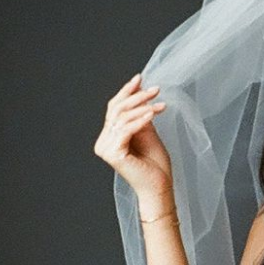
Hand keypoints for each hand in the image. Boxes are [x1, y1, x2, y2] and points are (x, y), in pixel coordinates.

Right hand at [94, 73, 172, 198]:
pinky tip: (154, 112)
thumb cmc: (155, 164)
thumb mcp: (148, 132)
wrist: (159, 187)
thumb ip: (140, 115)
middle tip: (155, 89)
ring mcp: (105, 148)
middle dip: (137, 96)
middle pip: (117, 110)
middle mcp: (103, 142)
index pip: (114, 108)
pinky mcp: (113, 154)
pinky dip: (141, 119)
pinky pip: (126, 129)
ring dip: (143, 107)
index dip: (126, 91)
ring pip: (122, 117)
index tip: (140, 78)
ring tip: (160, 104)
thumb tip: (140, 92)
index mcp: (109, 137)